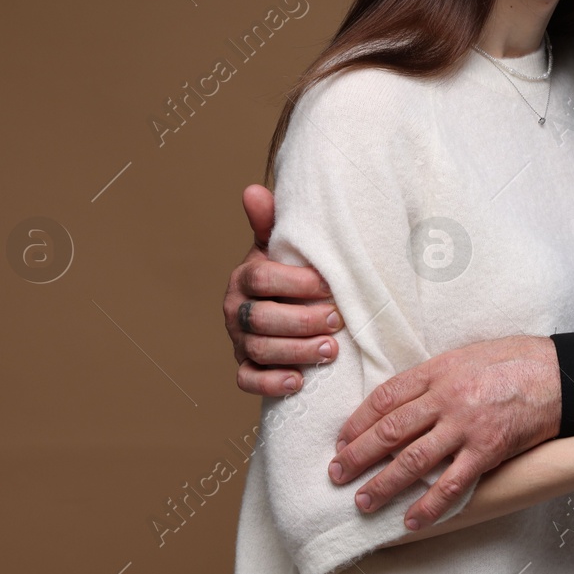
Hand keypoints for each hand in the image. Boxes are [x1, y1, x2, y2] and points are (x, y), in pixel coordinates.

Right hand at [224, 183, 342, 395]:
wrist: (285, 308)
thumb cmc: (289, 274)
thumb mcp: (282, 248)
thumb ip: (271, 223)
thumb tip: (253, 190)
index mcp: (243, 277)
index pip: (261, 278)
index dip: (293, 283)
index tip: (327, 285)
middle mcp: (235, 310)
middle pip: (260, 318)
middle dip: (301, 321)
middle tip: (337, 320)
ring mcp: (238, 341)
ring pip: (258, 350)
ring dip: (295, 352)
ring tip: (330, 350)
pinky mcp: (246, 368)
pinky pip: (248, 381)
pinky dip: (271, 383)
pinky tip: (298, 382)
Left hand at [329, 335, 561, 527]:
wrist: (559, 373)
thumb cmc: (514, 360)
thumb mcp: (465, 356)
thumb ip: (434, 378)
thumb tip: (404, 402)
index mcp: (438, 371)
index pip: (385, 398)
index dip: (358, 421)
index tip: (342, 439)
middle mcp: (446, 397)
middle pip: (391, 430)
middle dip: (358, 455)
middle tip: (337, 474)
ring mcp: (466, 425)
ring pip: (413, 459)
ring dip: (383, 483)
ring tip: (363, 501)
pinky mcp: (488, 449)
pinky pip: (451, 483)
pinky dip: (428, 505)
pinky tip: (410, 519)